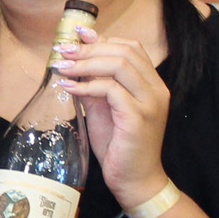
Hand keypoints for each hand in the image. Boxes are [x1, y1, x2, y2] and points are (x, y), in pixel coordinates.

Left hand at [57, 26, 171, 210]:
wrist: (135, 181)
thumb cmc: (120, 147)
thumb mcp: (104, 110)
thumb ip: (95, 86)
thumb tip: (74, 65)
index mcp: (152, 84)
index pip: (131, 48)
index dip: (103, 39)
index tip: (77, 36)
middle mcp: (156, 89)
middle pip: (124, 51)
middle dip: (89, 48)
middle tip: (63, 51)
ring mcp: (150, 102)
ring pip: (119, 65)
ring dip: (86, 63)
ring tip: (62, 67)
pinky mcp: (139, 116)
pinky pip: (111, 90)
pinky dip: (87, 85)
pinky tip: (69, 88)